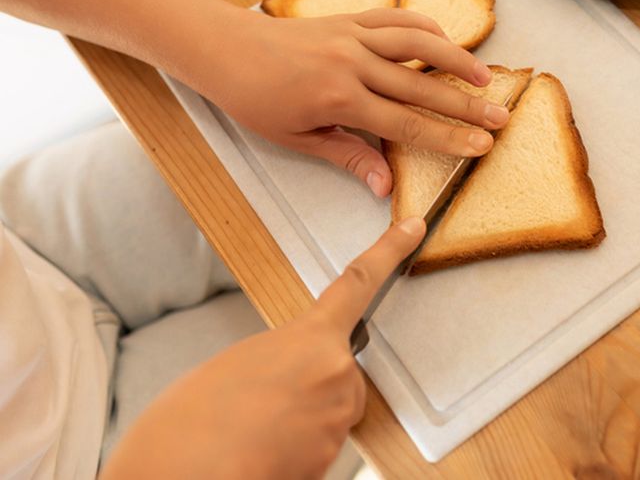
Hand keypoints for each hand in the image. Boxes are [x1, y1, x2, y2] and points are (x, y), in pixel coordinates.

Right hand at [100, 217, 426, 479]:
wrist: (179, 478)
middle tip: (264, 395)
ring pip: (331, 408)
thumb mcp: (236, 363)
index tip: (413, 230)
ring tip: (253, 426)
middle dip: (311, 377)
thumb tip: (294, 374)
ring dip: (301, 414)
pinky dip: (295, 444)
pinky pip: (320, 441)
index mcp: (310, 339)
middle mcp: (335, 377)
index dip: (390, 252)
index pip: (360, 284)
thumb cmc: (190, 423)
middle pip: (341, 368)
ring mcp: (336, 424)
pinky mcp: (330, 462)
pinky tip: (262, 448)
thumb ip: (283, 355)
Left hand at [199, 8, 509, 197]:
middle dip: (466, 105)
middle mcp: (353, 63)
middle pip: (424, 86)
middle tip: (501, 117)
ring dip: (456, 59)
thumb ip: (348, 157)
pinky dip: (425, 27)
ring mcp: (353, 36)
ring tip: (486, 77)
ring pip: (418, 44)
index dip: (448, 137)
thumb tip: (385, 185)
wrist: (227, 49)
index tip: (480, 146)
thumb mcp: (298, 139)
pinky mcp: (350, 19)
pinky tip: (445, 40)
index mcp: (340, 99)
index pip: (407, 123)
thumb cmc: (257, 99)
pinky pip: (396, 18)